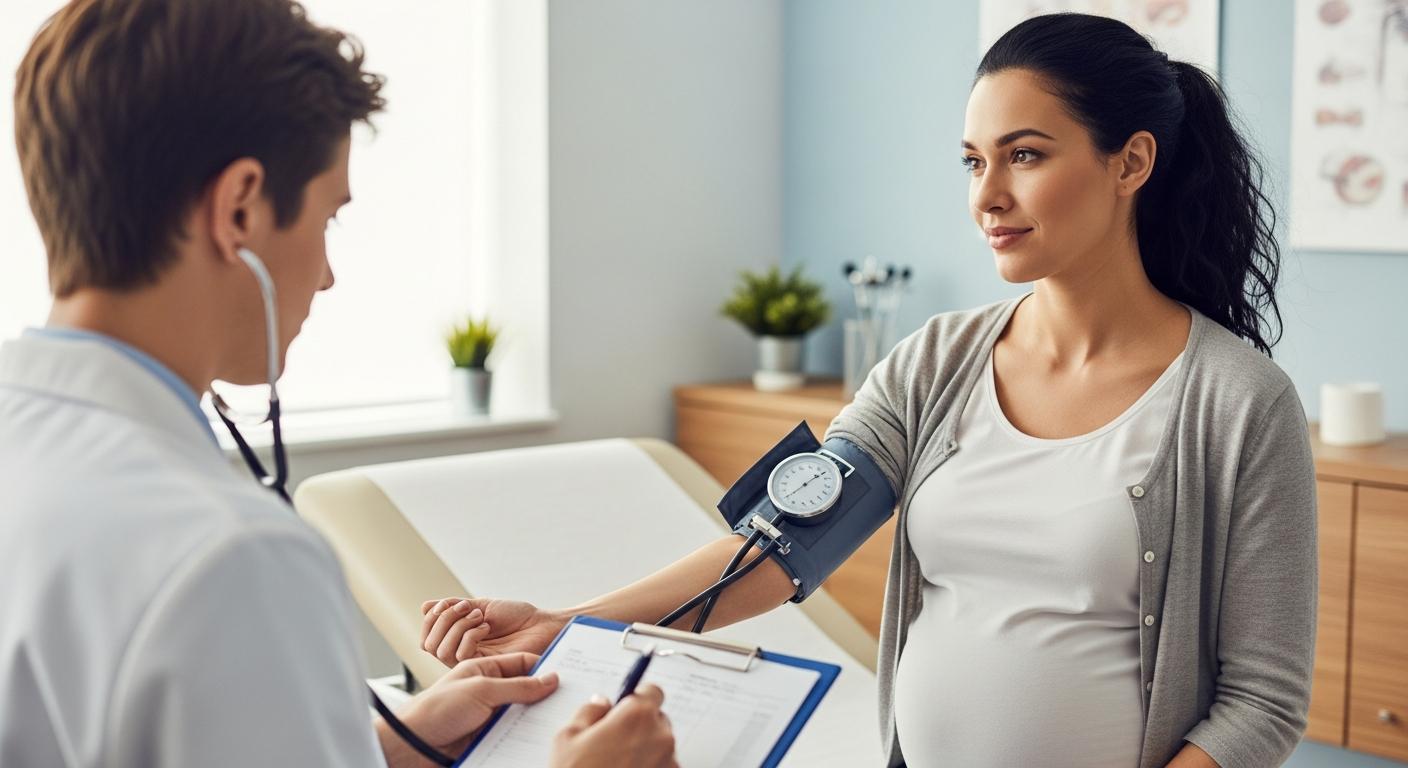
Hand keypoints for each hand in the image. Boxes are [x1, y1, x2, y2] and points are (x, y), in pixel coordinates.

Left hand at [377, 653, 557, 765]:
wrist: (414, 745)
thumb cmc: (437, 710)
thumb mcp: (481, 690)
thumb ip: (518, 686)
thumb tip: (550, 680)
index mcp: (485, 669)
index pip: (522, 663)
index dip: (544, 667)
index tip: (566, 676)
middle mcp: (489, 690)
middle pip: (526, 689)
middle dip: (544, 695)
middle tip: (567, 700)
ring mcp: (489, 714)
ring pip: (522, 713)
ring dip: (535, 718)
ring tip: (555, 721)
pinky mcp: (489, 735)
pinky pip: (514, 733)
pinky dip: (525, 736)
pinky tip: (537, 739)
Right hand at [421, 597, 567, 667]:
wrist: (542, 624)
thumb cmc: (517, 616)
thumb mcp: (482, 606)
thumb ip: (455, 608)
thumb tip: (425, 606)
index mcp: (459, 639)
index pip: (428, 635)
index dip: (432, 618)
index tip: (448, 603)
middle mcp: (462, 653)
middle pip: (429, 644)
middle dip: (443, 620)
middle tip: (466, 608)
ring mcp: (472, 662)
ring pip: (441, 651)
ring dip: (456, 627)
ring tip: (479, 618)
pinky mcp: (483, 667)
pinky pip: (460, 655)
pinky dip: (469, 636)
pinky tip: (486, 628)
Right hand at [550, 685, 677, 767]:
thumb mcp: (568, 737)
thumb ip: (589, 711)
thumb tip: (601, 702)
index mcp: (636, 716)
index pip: (652, 691)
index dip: (637, 696)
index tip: (627, 704)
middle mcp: (659, 736)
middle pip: (657, 718)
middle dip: (639, 724)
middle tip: (614, 739)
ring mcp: (668, 762)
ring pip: (660, 744)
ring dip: (645, 748)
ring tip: (617, 763)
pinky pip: (663, 766)